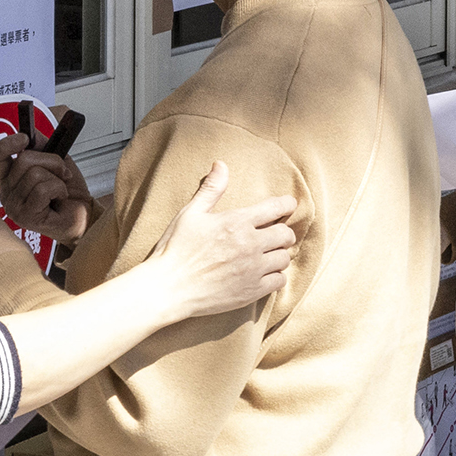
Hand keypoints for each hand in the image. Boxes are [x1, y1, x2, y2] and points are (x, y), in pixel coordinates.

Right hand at [0, 132, 94, 242]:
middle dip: (52, 161)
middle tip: (62, 173)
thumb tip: (29, 129)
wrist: (84, 213)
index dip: (6, 144)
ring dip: (57, 179)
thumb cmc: (69, 190)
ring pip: (35, 174)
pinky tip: (60, 200)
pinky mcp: (25, 217)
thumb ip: (41, 144)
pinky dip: (58, 189)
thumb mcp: (56, 159)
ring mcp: (13, 207)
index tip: (25, 138)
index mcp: (9, 177)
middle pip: (23, 160)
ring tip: (60, 190)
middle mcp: (6, 192)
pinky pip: (42, 190)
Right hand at [148, 162, 300, 321]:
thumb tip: (221, 164)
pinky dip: (275, 277)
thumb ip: (211, 189)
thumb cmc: (176, 249)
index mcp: (236, 222)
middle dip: (283, 233)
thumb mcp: (190, 214)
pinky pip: (279, 281)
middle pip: (286, 235)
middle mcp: (249, 245)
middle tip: (274, 235)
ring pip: (284, 259)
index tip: (288, 205)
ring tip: (266, 256)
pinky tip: (263, 274)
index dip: (287, 204)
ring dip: (278, 256)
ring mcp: (252, 270)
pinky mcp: (251, 291)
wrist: (167, 289)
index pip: (276, 207)